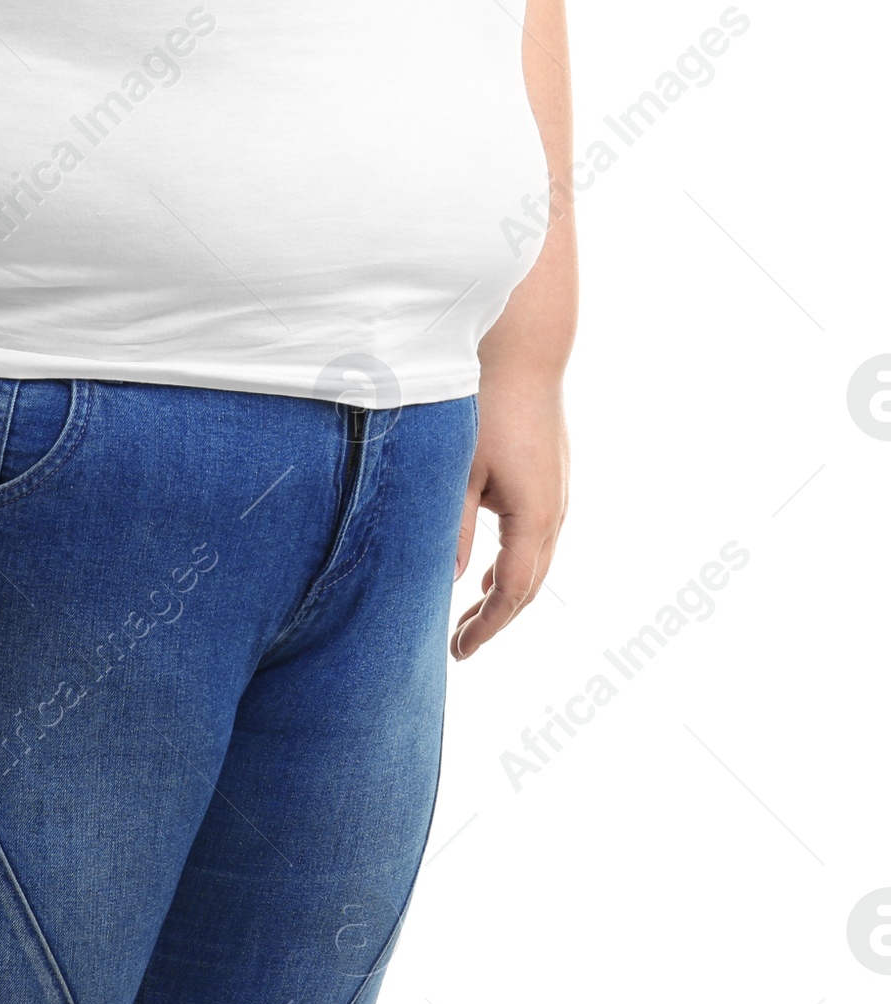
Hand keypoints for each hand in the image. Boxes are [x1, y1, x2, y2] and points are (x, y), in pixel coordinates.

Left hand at [451, 371, 567, 659]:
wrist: (524, 352)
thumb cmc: (484, 404)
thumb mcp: (458, 470)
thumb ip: (450, 529)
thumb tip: (446, 581)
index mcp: (534, 517)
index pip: (512, 592)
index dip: (486, 627)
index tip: (459, 652)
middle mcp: (555, 511)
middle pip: (529, 584)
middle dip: (496, 617)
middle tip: (461, 643)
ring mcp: (558, 492)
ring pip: (536, 560)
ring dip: (506, 590)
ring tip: (472, 615)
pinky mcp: (551, 475)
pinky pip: (536, 534)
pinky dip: (514, 561)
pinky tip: (488, 568)